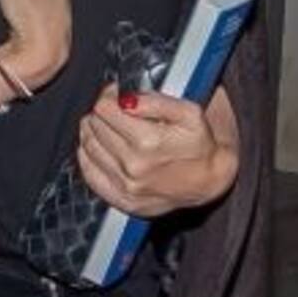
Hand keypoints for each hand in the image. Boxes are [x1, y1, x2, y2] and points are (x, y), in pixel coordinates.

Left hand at [77, 83, 239, 216]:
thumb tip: (126, 99)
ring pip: (87, 146)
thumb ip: (155, 101)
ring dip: (93, 132)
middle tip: (115, 111)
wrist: (210, 182)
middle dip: (102, 113)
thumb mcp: (188, 113)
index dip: (108, 97)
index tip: (116, 96)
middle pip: (94, 125)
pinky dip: (89, 157)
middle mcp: (133, 166)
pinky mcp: (122, 201)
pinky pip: (89, 173)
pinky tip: (102, 148)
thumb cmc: (199, 144)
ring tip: (109, 127)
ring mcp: (126, 187)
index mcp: (148, 142)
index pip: (104, 109)